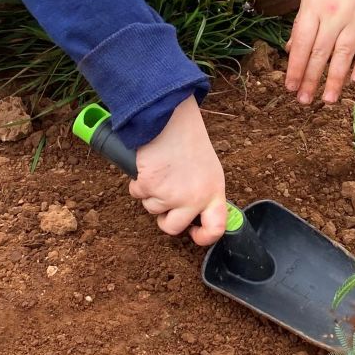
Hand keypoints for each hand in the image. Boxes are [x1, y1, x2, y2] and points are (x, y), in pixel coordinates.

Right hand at [130, 95, 227, 245]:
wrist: (170, 118)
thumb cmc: (187, 137)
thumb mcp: (207, 166)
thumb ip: (203, 190)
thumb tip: (194, 211)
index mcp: (213, 191)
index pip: (216, 228)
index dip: (204, 237)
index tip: (193, 234)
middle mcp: (194, 198)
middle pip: (173, 227)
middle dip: (164, 218)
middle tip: (164, 199)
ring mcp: (171, 195)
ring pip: (152, 209)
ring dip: (150, 193)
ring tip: (160, 169)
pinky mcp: (150, 187)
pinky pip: (137, 194)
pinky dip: (138, 182)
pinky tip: (147, 166)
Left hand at [285, 0, 354, 104]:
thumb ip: (301, 24)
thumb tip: (290, 52)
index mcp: (313, 8)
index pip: (302, 44)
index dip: (295, 68)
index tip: (290, 87)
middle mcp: (334, 14)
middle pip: (320, 52)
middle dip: (310, 79)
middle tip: (304, 101)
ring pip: (344, 53)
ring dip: (335, 79)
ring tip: (328, 100)